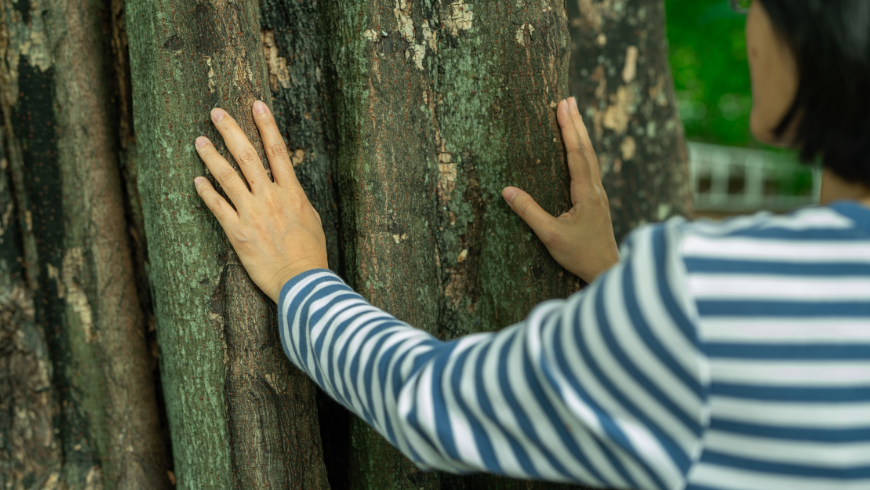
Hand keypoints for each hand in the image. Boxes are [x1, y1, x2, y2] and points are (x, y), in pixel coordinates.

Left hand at [193, 101, 327, 302]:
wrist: (303, 281)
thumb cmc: (311, 253)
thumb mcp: (311, 219)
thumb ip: (296, 200)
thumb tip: (287, 188)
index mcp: (292, 193)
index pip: (277, 150)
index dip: (266, 125)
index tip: (256, 105)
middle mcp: (271, 198)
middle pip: (247, 156)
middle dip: (230, 131)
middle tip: (215, 113)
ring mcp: (252, 214)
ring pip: (227, 177)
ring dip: (211, 156)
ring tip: (199, 141)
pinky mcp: (238, 233)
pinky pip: (217, 207)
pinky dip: (206, 192)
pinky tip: (196, 180)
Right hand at [502, 97, 618, 282]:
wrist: (607, 271)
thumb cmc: (580, 256)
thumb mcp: (550, 236)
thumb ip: (529, 212)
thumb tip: (506, 190)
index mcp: (586, 194)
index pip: (576, 154)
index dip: (568, 129)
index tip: (562, 106)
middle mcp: (596, 190)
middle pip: (587, 150)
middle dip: (576, 123)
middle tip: (569, 99)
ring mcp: (599, 196)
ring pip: (592, 157)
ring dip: (582, 134)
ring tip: (574, 115)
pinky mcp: (598, 202)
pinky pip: (591, 168)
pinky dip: (584, 151)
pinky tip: (580, 150)